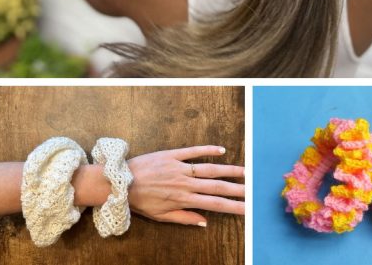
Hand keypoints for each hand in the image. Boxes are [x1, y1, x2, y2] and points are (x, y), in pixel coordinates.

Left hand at [126, 145, 243, 226]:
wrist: (118, 182)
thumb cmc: (139, 201)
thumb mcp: (160, 216)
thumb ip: (184, 218)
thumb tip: (205, 222)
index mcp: (183, 199)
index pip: (214, 204)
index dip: (232, 207)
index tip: (247, 209)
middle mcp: (185, 183)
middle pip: (217, 186)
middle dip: (237, 189)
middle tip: (253, 191)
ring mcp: (180, 167)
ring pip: (210, 169)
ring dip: (229, 170)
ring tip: (245, 172)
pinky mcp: (173, 155)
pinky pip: (193, 151)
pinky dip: (208, 150)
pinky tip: (222, 150)